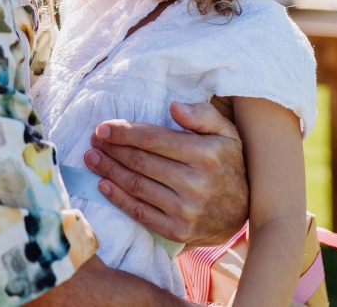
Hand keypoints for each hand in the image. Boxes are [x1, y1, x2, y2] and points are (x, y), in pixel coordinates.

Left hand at [84, 100, 248, 246]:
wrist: (244, 213)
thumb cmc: (229, 164)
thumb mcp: (227, 133)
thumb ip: (203, 115)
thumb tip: (174, 106)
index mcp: (205, 154)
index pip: (154, 139)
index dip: (124, 133)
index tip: (103, 128)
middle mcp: (195, 182)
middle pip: (140, 162)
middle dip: (112, 150)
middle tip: (94, 142)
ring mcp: (185, 210)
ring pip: (136, 186)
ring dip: (109, 171)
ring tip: (92, 159)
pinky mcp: (177, 230)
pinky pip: (140, 213)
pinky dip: (118, 198)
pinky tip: (104, 185)